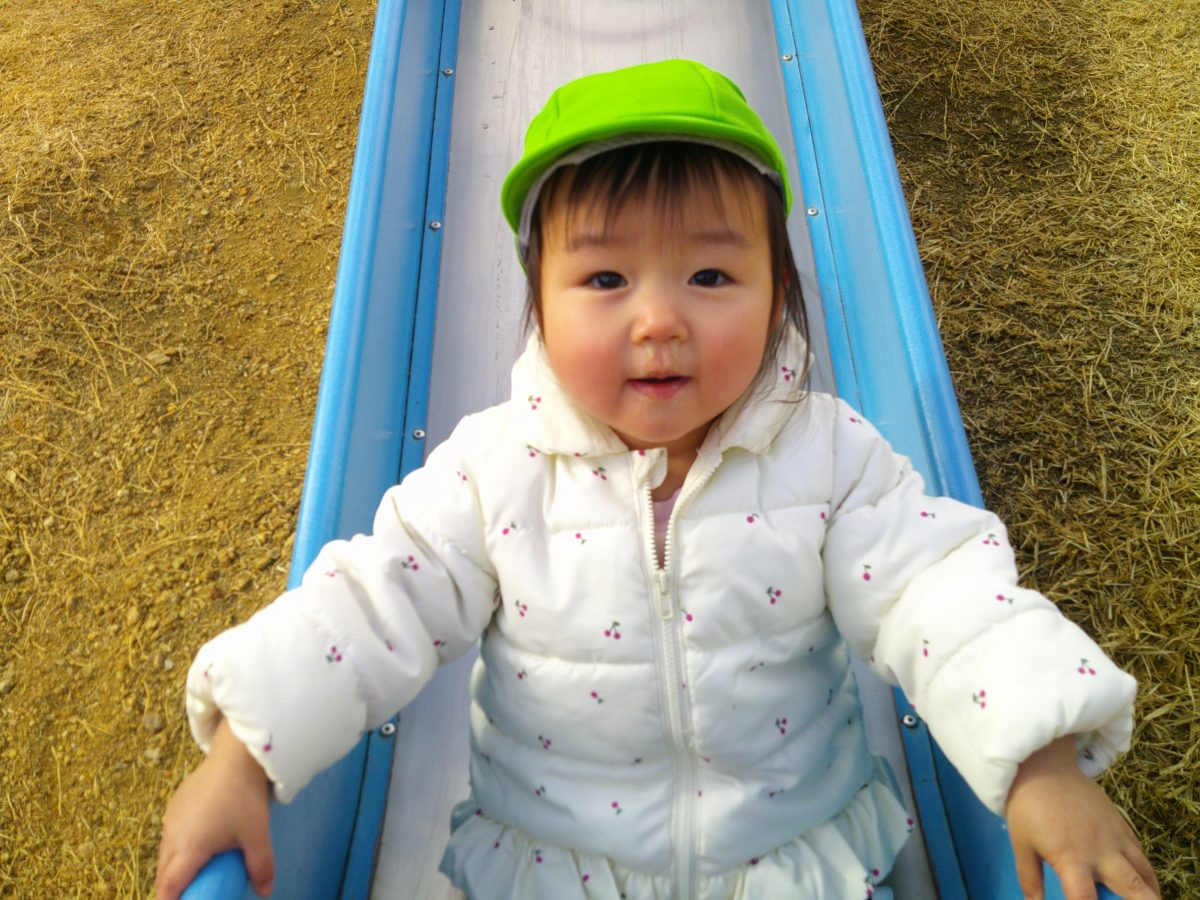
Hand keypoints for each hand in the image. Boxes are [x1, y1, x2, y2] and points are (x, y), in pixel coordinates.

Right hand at [156, 718, 275, 898]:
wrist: (235, 756)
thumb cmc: (244, 798)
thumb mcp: (257, 835)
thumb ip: (260, 866)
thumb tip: (265, 891)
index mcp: (189, 848)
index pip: (169, 885)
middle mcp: (173, 835)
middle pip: (163, 872)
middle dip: (171, 887)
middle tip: (190, 893)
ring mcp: (171, 817)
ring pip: (164, 852)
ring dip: (174, 866)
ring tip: (194, 871)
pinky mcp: (175, 803)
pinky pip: (170, 834)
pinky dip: (177, 847)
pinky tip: (198, 841)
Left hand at [1005, 736, 1158, 899]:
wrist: (1044, 766)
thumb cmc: (1028, 806)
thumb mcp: (1021, 844)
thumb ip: (1030, 878)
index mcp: (1071, 858)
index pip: (1085, 898)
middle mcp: (1100, 850)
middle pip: (1133, 888)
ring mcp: (1115, 836)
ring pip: (1144, 870)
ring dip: (1150, 890)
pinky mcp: (1121, 823)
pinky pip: (1140, 852)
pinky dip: (1145, 870)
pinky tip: (1142, 880)